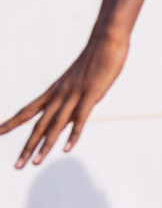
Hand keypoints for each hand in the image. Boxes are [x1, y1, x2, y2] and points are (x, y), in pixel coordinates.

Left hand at [0, 33, 128, 167]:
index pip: (27, 111)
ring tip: (35, 163)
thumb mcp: (78, 80)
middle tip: (17, 166)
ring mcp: (74, 95)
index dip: (11, 123)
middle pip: (38, 125)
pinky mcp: (91, 95)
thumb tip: (73, 113)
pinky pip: (80, 118)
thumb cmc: (95, 59)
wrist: (106, 40)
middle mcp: (59, 95)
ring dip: (44, 146)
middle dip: (27, 147)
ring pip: (55, 125)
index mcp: (53, 91)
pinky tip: (67, 149)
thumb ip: (74, 98)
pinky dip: (73, 135)